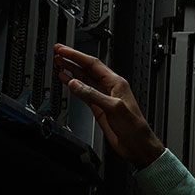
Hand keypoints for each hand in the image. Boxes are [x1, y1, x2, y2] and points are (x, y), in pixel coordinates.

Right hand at [53, 43, 164, 167]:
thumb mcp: (113, 108)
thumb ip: (93, 95)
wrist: (137, 144)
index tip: (64, 50)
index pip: (93, 64)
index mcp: (116, 82)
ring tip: (58, 63)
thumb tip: (75, 84)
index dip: (77, 56)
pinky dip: (73, 86)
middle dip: (72, 60)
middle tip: (58, 52)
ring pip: (84, 79)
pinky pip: (83, 93)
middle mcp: (109, 87)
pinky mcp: (98, 108)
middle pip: (87, 69)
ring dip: (71, 71)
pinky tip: (66, 81)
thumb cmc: (134, 126)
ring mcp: (103, 97)